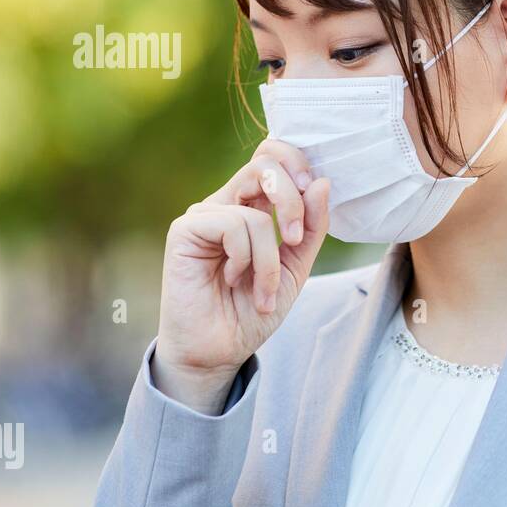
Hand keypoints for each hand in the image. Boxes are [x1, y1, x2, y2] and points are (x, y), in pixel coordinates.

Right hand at [151, 139, 329, 413]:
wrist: (220, 350)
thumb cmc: (254, 309)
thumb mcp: (297, 267)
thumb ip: (311, 226)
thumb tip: (321, 182)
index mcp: (253, 205)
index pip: (274, 156)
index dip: (299, 165)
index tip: (315, 193)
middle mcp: (228, 202)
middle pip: (265, 162)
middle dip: (291, 200)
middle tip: (297, 239)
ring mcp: (205, 214)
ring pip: (256, 209)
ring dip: (270, 258)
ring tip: (263, 289)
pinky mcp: (185, 230)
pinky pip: (233, 224)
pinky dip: (247, 258)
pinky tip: (233, 281)